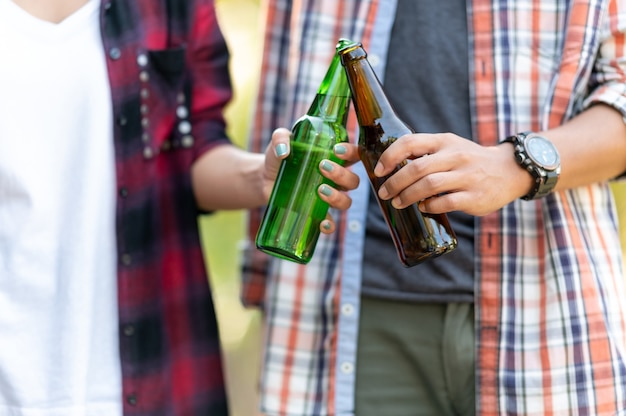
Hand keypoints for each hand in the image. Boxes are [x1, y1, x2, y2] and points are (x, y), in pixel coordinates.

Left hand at [263, 127, 360, 232]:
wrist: (263, 179)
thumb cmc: (278, 157)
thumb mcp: (278, 142)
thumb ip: (280, 138)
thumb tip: (284, 151)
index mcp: (333, 159)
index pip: (354, 155)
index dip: (352, 153)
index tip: (337, 150)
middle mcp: (335, 180)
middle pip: (353, 181)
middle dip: (342, 175)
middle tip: (322, 167)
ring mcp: (327, 198)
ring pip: (346, 201)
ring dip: (337, 197)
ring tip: (320, 190)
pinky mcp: (315, 214)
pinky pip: (330, 223)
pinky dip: (329, 225)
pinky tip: (323, 223)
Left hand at [373, 133, 531, 215]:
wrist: (509, 171)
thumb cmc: (469, 160)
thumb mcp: (449, 147)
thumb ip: (424, 154)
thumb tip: (390, 167)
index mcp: (444, 142)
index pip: (410, 143)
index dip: (390, 157)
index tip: (378, 171)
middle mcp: (455, 156)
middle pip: (416, 169)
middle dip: (394, 183)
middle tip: (384, 193)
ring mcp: (466, 176)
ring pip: (428, 186)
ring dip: (407, 196)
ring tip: (397, 203)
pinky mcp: (474, 196)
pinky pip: (445, 203)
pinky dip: (429, 206)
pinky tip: (423, 207)